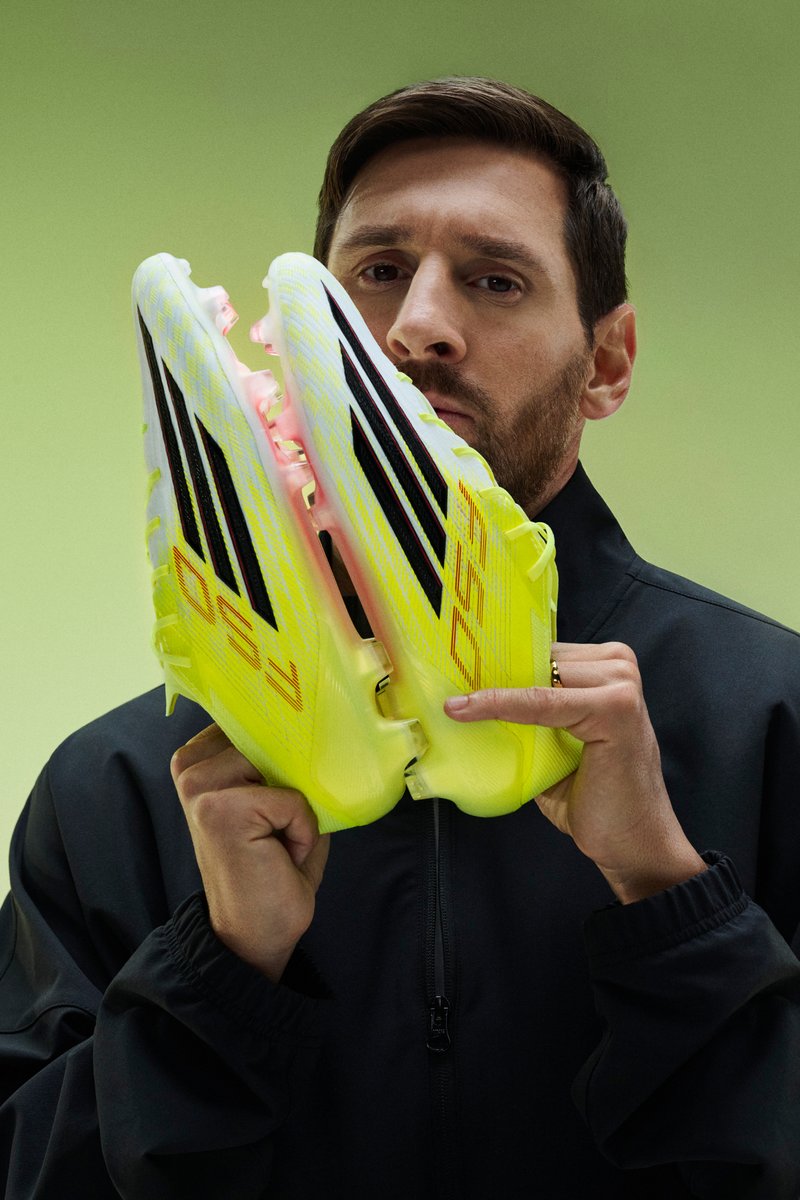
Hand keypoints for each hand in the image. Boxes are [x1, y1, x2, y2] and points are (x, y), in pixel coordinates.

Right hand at [171, 724, 328, 979]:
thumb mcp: (275, 801)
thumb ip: (281, 764)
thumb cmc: (271, 867)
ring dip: (297, 808)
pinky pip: (291, 800)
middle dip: (292, 783)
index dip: (284, 747)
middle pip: (272, 739)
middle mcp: (191, 768)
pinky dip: (301, 829)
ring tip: (278, 842)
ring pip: (283, 766)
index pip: (255, 720)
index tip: (282, 784)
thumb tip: (310, 733)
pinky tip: (281, 855)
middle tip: (275, 830)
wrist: (255, 934)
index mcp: (199, 760)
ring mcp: (201, 787)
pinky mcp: (221, 809)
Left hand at [444, 641, 704, 902]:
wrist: (633, 845)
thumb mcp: (557, 744)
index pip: (542, 652)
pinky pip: (541, 701)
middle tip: (445, 685)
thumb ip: (531, 715)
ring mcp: (622, 685)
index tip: (450, 667)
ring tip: (454, 703)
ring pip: (538, 676)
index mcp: (609, 668)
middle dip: (492, 672)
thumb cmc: (596, 798)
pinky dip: (502, 705)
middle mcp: (620, 667)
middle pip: (539, 658)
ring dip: (493, 689)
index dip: (496, 662)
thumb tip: (471, 699)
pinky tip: (465, 710)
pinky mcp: (615, 707)